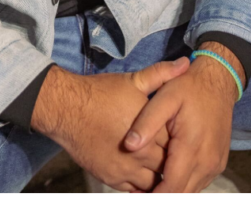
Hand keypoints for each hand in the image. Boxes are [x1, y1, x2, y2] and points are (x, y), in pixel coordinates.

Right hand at [31, 57, 191, 191]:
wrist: (66, 108)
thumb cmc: (99, 93)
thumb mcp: (132, 81)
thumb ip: (161, 74)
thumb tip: (185, 63)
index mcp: (153, 132)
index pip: (179, 146)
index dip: (181, 144)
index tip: (183, 141)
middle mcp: (143, 155)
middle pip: (168, 167)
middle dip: (172, 164)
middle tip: (175, 160)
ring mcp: (127, 169)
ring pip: (154, 183)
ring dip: (158, 178)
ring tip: (160, 170)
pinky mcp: (111, 178)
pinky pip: (134, 190)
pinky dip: (142, 187)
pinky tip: (143, 179)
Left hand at [123, 43, 240, 191]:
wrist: (217, 83)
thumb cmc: (187, 89)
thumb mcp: (164, 98)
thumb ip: (146, 123)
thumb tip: (129, 146)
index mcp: (191, 147)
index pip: (173, 186)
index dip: (154, 195)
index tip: (137, 195)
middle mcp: (207, 161)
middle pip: (183, 192)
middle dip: (161, 195)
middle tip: (139, 193)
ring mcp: (215, 164)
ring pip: (192, 190)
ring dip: (173, 191)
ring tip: (148, 188)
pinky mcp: (218, 162)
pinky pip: (199, 182)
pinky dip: (183, 185)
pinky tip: (165, 181)